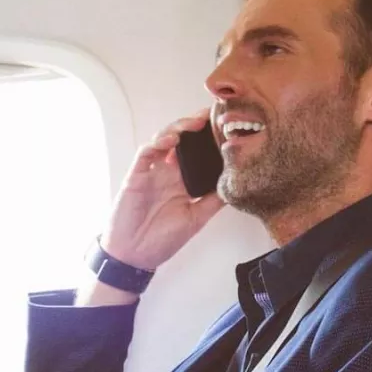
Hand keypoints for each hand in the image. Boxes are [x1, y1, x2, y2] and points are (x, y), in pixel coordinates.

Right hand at [100, 110, 227, 270]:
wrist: (135, 256)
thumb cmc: (162, 240)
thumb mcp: (196, 219)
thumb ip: (213, 201)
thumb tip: (236, 185)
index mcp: (183, 181)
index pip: (198, 153)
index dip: (209, 139)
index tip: (226, 126)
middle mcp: (168, 172)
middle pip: (182, 140)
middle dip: (195, 126)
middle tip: (212, 115)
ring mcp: (152, 171)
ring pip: (164, 139)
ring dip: (178, 128)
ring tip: (194, 123)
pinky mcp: (136, 175)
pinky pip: (146, 152)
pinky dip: (158, 143)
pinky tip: (171, 139)